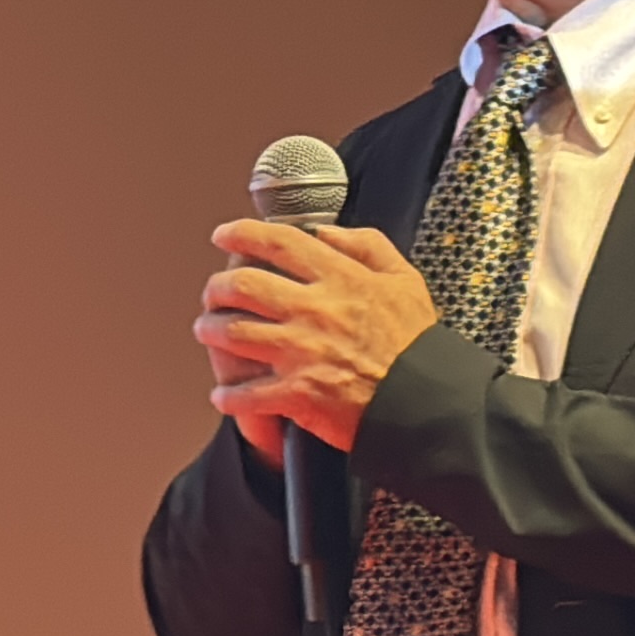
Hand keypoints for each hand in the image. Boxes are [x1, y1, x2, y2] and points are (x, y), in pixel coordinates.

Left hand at [192, 220, 443, 453]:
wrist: (427, 404)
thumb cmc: (417, 344)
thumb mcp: (405, 280)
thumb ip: (367, 246)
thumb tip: (324, 232)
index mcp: (340, 279)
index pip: (279, 242)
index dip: (242, 233)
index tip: (223, 235)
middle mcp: (314, 310)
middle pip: (243, 285)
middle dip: (216, 287)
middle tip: (212, 291)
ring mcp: (302, 353)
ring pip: (233, 333)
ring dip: (211, 331)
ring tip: (207, 330)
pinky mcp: (298, 394)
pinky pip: (247, 394)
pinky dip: (228, 395)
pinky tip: (223, 395)